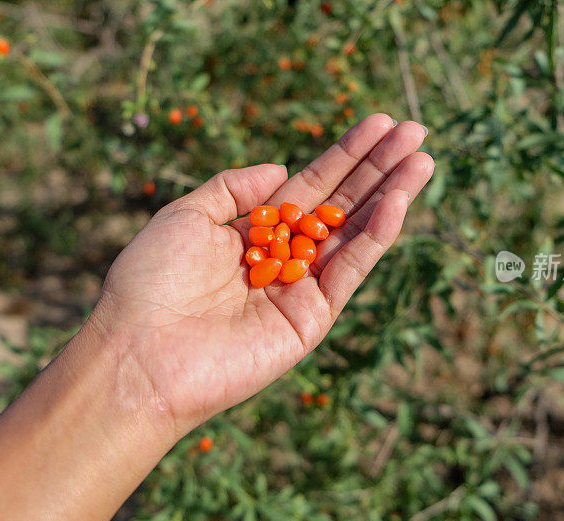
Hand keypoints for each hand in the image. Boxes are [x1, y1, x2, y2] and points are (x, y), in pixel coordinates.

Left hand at [90, 114, 433, 436]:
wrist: (140, 354)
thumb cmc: (151, 282)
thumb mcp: (186, 215)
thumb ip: (232, 188)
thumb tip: (282, 166)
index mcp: (255, 232)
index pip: (311, 185)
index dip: (345, 155)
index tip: (378, 123)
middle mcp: (283, 257)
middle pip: (342, 204)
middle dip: (378, 167)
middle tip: (416, 131)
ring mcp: (301, 289)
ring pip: (356, 233)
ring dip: (391, 195)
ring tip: (423, 158)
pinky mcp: (313, 319)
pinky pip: (350, 270)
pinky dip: (376, 236)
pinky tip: (397, 201)